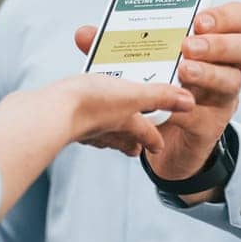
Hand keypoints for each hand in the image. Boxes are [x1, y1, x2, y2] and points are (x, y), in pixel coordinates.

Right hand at [34, 73, 192, 157]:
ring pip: (100, 133)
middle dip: (129, 140)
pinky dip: (83, 122)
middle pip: (122, 139)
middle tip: (135, 143)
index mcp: (125, 124)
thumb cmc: (92, 104)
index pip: (145, 134)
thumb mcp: (133, 95)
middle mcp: (105, 129)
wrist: (51, 112)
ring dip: (107, 131)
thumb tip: (189, 102)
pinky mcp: (63, 121)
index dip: (154, 140)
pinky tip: (77, 115)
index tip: (159, 146)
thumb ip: (160, 97)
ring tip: (108, 129)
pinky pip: (78, 124)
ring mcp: (83, 128)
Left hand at [74, 1, 240, 184]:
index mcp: (213, 41)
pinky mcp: (211, 126)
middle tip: (188, 45)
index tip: (198, 19)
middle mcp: (226, 66)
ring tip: (182, 71)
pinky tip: (172, 108)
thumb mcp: (138, 62)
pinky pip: (209, 116)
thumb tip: (85, 33)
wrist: (156, 138)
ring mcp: (222, 97)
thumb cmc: (153, 87)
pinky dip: (189, 110)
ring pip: (233, 80)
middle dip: (220, 42)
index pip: (240, 17)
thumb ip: (115, 46)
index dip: (226, 15)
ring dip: (208, 73)